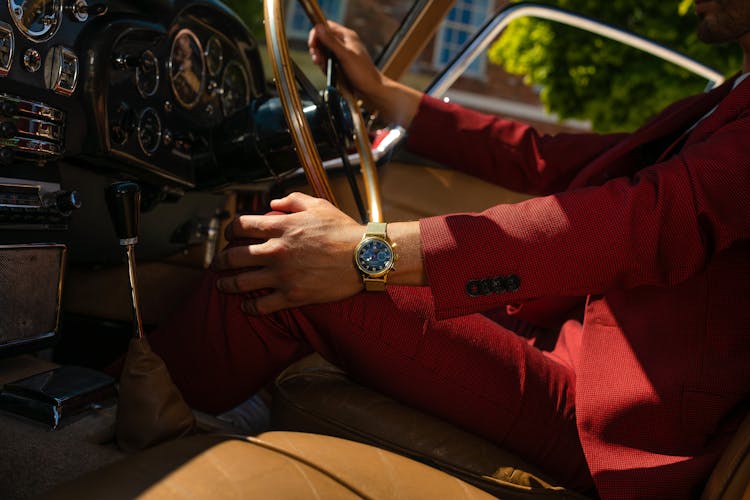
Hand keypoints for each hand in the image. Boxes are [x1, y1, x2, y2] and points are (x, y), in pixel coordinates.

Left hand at [212, 192, 364, 313]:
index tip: (228, 236)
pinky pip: (262, 305)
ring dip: (227, 284)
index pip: (241, 226)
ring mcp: (283, 275)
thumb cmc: (345, 231)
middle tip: (217, 264)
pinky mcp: (293, 295)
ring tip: (222, 286)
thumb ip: (293, 200)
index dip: (229, 230)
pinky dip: (250, 307)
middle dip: (220, 260)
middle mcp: (277, 250)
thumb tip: (273, 203)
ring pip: (241, 282)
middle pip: (234, 255)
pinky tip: (246, 306)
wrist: (365, 257)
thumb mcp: (319, 205)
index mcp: (281, 227)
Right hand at [308, 21, 384, 101]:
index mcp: (347, 36)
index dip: (317, 33)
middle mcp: (344, 43)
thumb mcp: (345, 56)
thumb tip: (319, 28)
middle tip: (317, 58)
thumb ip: (331, 42)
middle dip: (317, 48)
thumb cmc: (363, 73)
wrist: (371, 90)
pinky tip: (326, 70)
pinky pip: (327, 61)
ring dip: (319, 58)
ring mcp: (342, 53)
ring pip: (324, 51)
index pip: (327, 26)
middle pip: (323, 39)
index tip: (313, 44)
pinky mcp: (340, 64)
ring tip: (322, 65)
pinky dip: (324, 65)